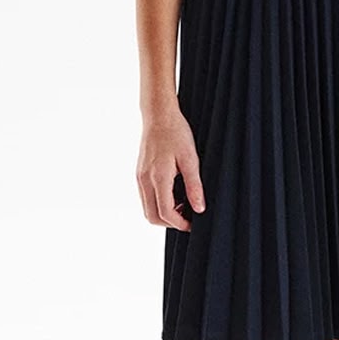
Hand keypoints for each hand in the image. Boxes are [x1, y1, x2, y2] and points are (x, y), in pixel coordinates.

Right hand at [137, 109, 205, 231]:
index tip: (192, 224)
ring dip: (163, 213)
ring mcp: (139, 177)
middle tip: (187, 217)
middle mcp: (144, 180)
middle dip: (170, 223)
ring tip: (182, 205)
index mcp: (158, 177)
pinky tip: (173, 194)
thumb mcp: (191, 159)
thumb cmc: (176, 133)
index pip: (165, 213)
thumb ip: (194, 186)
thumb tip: (199, 209)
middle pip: (152, 216)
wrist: (158, 115)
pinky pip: (145, 197)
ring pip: (147, 208)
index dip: (180, 223)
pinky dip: (158, 203)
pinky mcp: (139, 174)